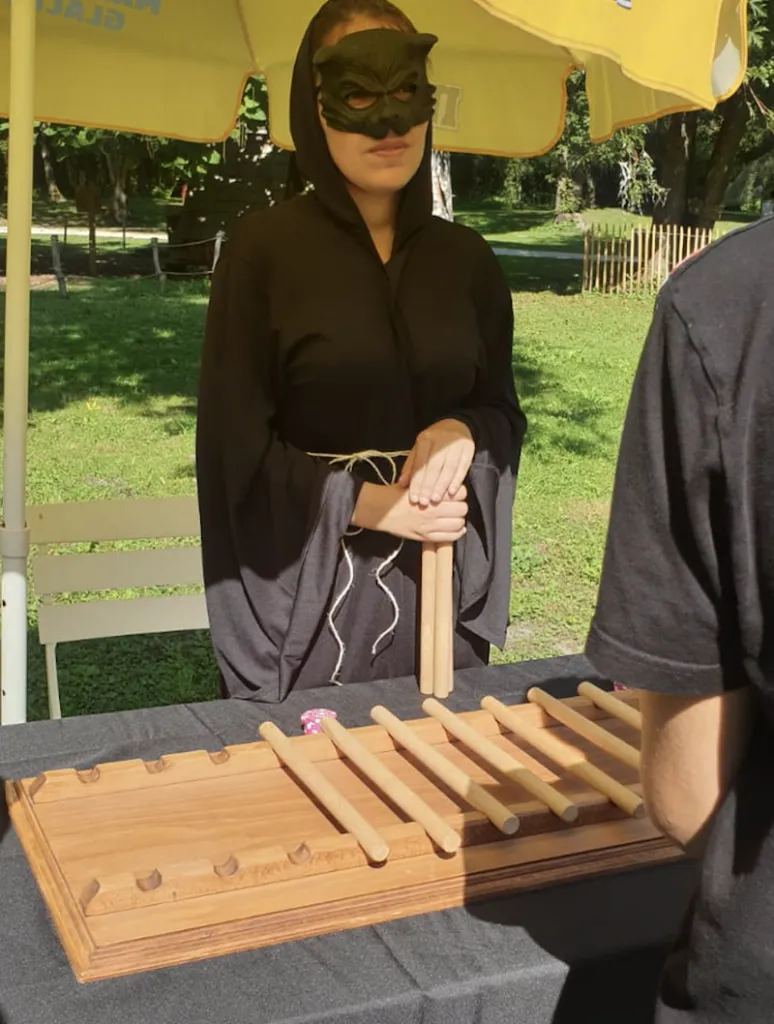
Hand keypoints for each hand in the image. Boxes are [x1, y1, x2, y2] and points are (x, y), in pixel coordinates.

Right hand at [352, 483, 467, 542]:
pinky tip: (456, 528)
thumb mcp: (414, 482)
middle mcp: (433, 510)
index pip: (459, 493)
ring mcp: (431, 525)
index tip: (455, 494)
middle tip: (455, 506)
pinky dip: (457, 533)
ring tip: (453, 517)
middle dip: (460, 506)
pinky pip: (451, 537)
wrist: (380, 510)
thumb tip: (447, 485)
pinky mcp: (427, 536)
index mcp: (431, 494)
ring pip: (459, 523)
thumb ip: (431, 484)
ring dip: (459, 520)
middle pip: (462, 508)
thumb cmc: (395, 495)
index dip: (459, 493)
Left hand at [398, 419, 474, 506]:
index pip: (420, 464)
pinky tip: (452, 492)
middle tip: (424, 502)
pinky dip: (457, 480)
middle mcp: (441, 440)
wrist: (456, 425)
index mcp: (425, 439)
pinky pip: (463, 467)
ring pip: (449, 468)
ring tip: (436, 500)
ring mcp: (456, 444)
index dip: (417, 482)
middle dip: (428, 486)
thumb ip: (411, 466)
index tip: (414, 498)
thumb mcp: (419, 448)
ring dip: (442, 486)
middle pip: (434, 467)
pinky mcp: (468, 449)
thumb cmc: (434, 441)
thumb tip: (402, 483)